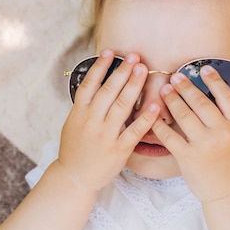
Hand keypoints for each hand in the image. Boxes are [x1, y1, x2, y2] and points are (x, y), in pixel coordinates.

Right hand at [57, 50, 159, 190]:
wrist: (75, 177)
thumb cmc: (76, 148)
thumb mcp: (73, 123)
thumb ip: (85, 105)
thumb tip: (96, 82)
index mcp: (79, 113)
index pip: (89, 84)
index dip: (100, 67)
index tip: (109, 52)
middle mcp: (92, 121)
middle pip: (108, 91)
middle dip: (122, 72)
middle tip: (134, 56)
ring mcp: (106, 135)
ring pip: (122, 106)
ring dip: (134, 86)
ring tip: (143, 69)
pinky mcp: (119, 150)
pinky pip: (134, 131)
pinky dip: (145, 117)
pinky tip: (156, 104)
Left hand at [152, 66, 229, 202]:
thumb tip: (229, 94)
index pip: (226, 96)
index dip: (215, 81)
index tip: (204, 69)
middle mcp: (222, 133)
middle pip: (201, 103)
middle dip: (186, 87)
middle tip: (175, 76)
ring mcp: (205, 145)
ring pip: (184, 115)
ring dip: (172, 99)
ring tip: (164, 90)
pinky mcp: (188, 157)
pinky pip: (170, 136)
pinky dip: (159, 124)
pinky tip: (152, 114)